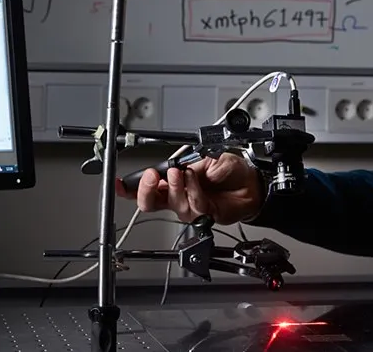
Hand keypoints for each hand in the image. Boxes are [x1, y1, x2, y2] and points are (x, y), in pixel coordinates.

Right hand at [115, 153, 261, 223]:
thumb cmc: (229, 170)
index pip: (146, 189)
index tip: (120, 183)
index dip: (129, 188)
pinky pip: (194, 206)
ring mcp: (191, 208)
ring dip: (175, 186)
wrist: (252, 182)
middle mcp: (178, 197)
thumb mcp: (204, 157)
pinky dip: (194, 190)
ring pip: (173, 204)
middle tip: (153, 176)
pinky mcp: (205, 215)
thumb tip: (172, 166)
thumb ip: (187, 162)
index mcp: (172, 183)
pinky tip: (196, 179)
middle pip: (150, 203)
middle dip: (146, 190)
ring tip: (181, 172)